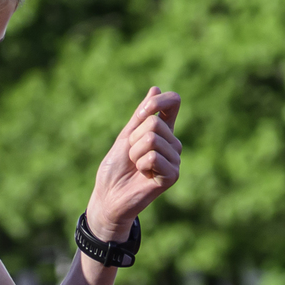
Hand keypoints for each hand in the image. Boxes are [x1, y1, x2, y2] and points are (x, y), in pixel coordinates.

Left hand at [85, 87, 181, 242]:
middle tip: (131, 156)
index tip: (140, 113)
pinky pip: (154, 157)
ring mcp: (175, 160)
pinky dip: (140, 165)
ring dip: (134, 153)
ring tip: (136, 167)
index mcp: (163, 132)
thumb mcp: (126, 137)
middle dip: (133, 139)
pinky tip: (143, 176)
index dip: (158, 101)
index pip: (173, 103)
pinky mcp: (173, 175)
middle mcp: (173, 144)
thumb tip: (156, 88)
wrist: (109, 197)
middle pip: (153, 122)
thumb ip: (141, 116)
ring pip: (152, 139)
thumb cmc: (115, 168)